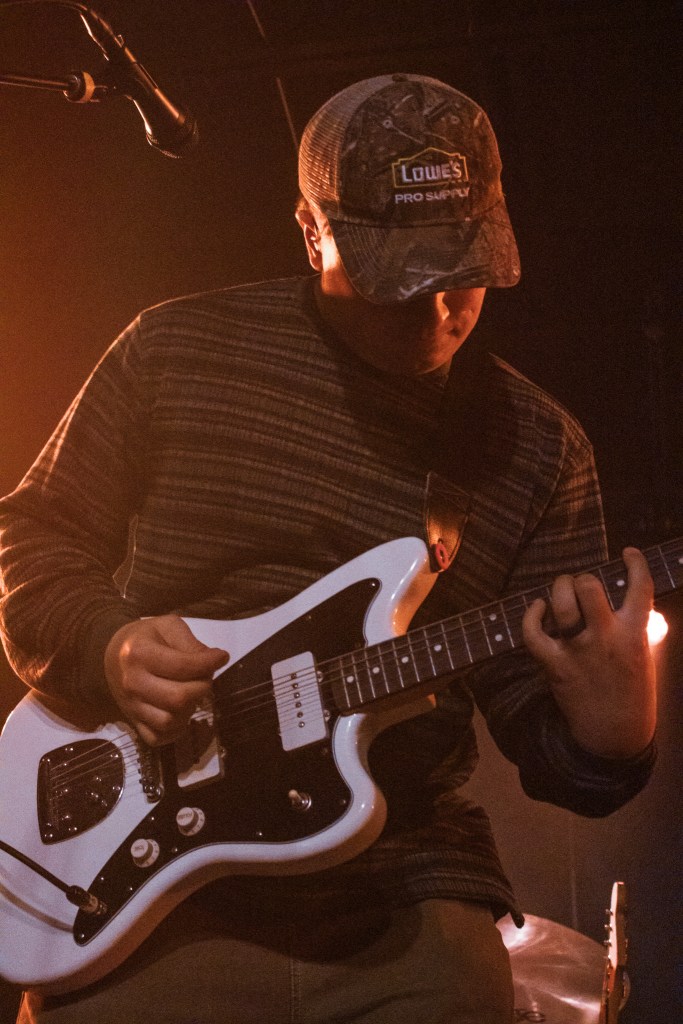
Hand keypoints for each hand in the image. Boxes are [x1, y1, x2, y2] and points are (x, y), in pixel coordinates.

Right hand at [104, 614, 228, 745]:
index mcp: (139, 653)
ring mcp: (131, 706)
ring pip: (169, 721)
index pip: (183, 666)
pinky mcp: (132, 722)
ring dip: (190, 709)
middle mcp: (132, 682)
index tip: (222, 657)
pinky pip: (158, 738)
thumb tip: (213, 660)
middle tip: (205, 677)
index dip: (209, 663)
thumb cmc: (146, 638)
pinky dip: (175, 730)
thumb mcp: (167, 627)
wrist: (113, 656)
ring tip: (191, 693)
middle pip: (179, 698)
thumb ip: (190, 642)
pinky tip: (181, 712)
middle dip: (202, 687)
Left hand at [522, 548, 656, 757]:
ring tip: (560, 592)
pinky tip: (537, 608)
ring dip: (558, 589)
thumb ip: (641, 629)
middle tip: (582, 586)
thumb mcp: (646, 658)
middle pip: (588, 586)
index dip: (635, 563)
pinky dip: (531, 615)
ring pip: (561, 602)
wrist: (615, 738)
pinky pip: (533, 633)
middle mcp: (606, 637)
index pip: (640, 586)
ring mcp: (578, 651)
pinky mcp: (555, 665)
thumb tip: (637, 605)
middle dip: (582, 578)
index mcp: (635, 634)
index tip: (628, 554)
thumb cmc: (633, 696)